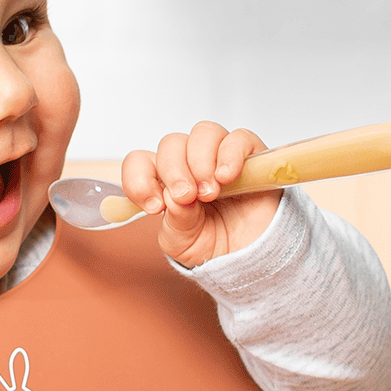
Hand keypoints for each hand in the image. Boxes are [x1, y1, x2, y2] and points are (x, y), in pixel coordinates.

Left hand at [121, 121, 281, 267]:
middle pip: (171, 143)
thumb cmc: (210, 245)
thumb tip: (176, 197)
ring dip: (201, 162)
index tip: (154, 206)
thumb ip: (175, 220)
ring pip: (203, 133)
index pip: (140, 161)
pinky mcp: (250, 156)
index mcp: (164, 181)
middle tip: (186, 197)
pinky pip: (239, 138)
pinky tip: (226, 177)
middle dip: (173, 170)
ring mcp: (219, 156)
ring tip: (210, 192)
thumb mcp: (181, 242)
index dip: (140, 178)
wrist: (248, 257)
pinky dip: (230, 155)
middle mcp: (190, 162)